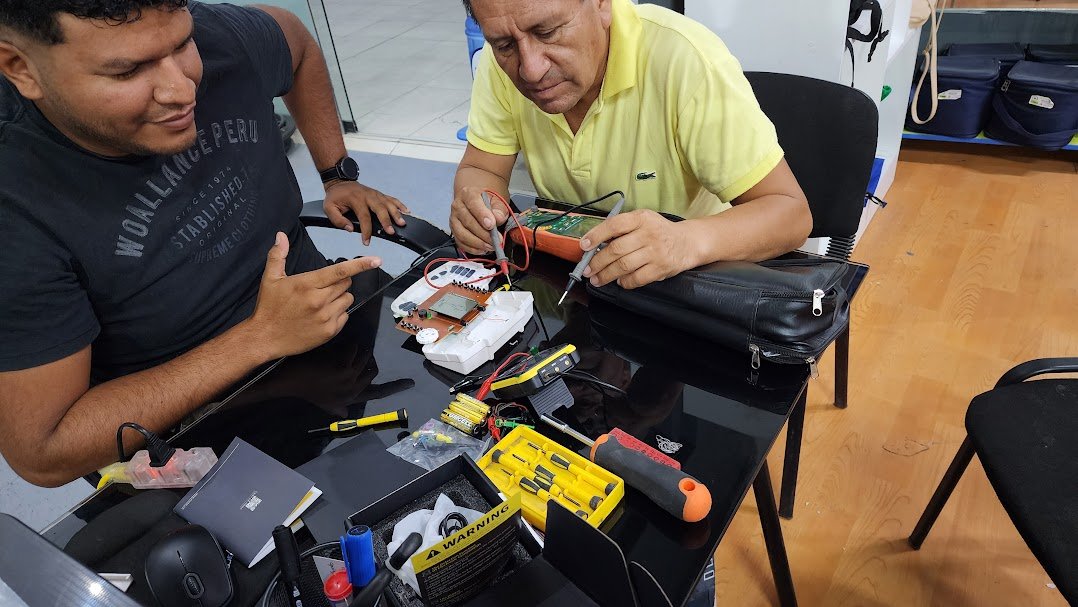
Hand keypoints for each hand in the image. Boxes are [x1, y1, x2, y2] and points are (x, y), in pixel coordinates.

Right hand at [245, 232, 381, 358]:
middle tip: (321, 288)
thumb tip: (281, 235)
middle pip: (345, 284)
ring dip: (339, 298)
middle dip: (338, 282)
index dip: (360, 264)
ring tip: (320, 302)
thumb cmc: (269, 308)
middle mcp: (319, 301)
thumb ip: (278, 255)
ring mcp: (326, 317)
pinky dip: (338, 313)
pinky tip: (321, 315)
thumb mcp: (270, 279)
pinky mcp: (329, 331)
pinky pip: (345, 316)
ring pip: (347, 299)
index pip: (340, 271)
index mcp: (307, 285)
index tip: (376, 260)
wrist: (264, 338)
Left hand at [323, 181, 408, 245]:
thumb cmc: (335, 196)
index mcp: (356, 199)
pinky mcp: (379, 194)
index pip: (364, 217)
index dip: (366, 230)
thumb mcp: (329, 208)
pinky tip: (407, 212)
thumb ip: (337, 220)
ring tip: (402, 223)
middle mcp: (368, 195)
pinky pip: (392, 199)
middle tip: (391, 231)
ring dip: (396, 213)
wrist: (340, 182)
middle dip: (387, 221)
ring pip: (388, 203)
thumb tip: (350, 228)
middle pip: (380, 208)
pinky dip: (400, 205)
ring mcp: (375, 194)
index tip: (367, 241)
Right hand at [450, 186, 508, 254]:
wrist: (477, 200)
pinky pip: (460, 243)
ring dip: (478, 243)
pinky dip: (472, 248)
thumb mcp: (497, 199)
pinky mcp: (454, 231)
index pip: (473, 204)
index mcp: (467, 194)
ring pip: (462, 234)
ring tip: (491, 246)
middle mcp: (457, 206)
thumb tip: (498, 218)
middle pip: (468, 222)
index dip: (482, 215)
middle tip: (496, 240)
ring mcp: (454, 220)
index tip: (492, 225)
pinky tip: (482, 249)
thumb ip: (499, 208)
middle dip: (483, 234)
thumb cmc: (487, 200)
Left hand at [581, 210, 698, 288]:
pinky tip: (619, 281)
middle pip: (616, 249)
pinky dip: (625, 282)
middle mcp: (648, 234)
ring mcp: (655, 252)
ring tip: (597, 279)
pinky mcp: (660, 268)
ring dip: (606, 275)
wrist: (687, 242)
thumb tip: (595, 243)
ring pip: (624, 265)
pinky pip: (637, 278)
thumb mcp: (643, 220)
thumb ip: (622, 228)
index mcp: (641, 218)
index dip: (596, 235)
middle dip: (597, 262)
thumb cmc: (659, 232)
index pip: (614, 225)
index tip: (584, 245)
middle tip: (587, 270)